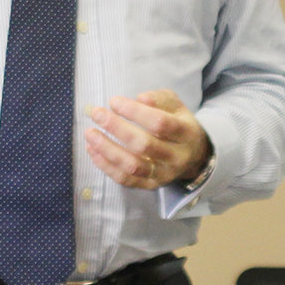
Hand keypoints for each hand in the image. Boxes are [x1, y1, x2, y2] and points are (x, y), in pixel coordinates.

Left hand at [84, 90, 211, 189]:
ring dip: (107, 150)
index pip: (159, 123)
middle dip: (116, 128)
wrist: (194, 157)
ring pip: (132, 166)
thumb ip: (159, 99)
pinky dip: (106, 165)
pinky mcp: (150, 185)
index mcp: (185, 133)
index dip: (134, 112)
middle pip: (144, 145)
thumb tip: (140, 99)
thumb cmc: (178, 124)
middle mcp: (176, 157)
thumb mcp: (176, 106)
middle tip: (97, 114)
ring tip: (90, 133)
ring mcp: (163, 174)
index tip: (113, 101)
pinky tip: (92, 150)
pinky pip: (125, 179)